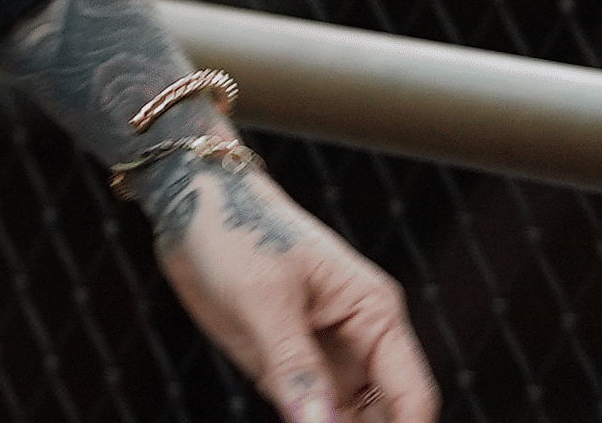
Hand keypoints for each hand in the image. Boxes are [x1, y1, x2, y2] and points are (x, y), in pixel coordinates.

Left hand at [0, 0, 436, 422]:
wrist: (188, 200)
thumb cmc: (234, 229)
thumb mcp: (261, 300)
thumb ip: (293, 369)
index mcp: (374, 313)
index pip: (413, 396)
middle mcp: (361, 338)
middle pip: (387, 414)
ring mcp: (325, 353)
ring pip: (349, 417)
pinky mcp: (289, 362)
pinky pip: (310, 410)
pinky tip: (291, 422)